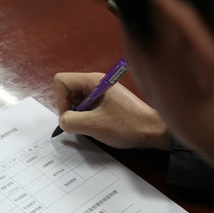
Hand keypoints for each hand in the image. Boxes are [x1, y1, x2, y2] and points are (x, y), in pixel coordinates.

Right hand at [54, 72, 170, 149]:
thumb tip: (62, 121)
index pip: (61, 81)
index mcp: (94, 81)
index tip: (72, 116)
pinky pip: (86, 108)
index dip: (61, 100)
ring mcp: (101, 93)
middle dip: (70, 110)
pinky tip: (99, 126)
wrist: (153, 131)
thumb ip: (70, 121)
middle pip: (67, 91)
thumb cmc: (130, 125)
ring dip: (79, 116)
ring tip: (94, 125)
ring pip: (76, 101)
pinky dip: (87, 119)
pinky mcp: (105, 103)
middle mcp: (96, 84)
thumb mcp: (94, 125)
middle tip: (84, 123)